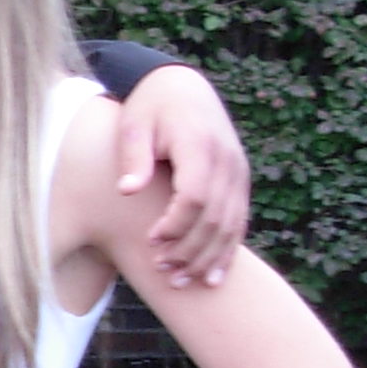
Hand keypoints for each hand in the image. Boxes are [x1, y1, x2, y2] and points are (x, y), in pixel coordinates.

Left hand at [113, 65, 249, 287]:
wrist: (180, 85)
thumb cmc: (149, 106)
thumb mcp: (134, 125)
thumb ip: (134, 158)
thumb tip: (127, 191)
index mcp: (199, 145)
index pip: (195, 196)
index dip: (176, 225)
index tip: (152, 242)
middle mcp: (226, 160)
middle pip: (215, 217)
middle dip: (189, 250)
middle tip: (163, 272)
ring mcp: (237, 171)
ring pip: (230, 224)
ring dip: (208, 258)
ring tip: (184, 283)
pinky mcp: (239, 180)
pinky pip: (239, 221)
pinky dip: (227, 250)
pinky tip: (214, 277)